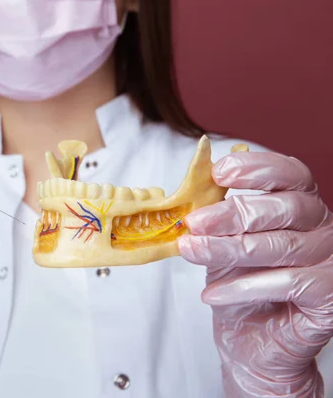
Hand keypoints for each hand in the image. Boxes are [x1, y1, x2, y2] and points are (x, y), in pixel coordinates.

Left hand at [178, 151, 332, 396]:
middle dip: (233, 212)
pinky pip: (287, 283)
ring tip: (190, 251)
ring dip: (227, 249)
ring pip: (281, 246)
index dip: (258, 168)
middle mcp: (322, 228)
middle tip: (194, 222)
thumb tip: (194, 186)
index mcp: (299, 206)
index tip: (219, 172)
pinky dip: (242, 287)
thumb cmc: (238, 284)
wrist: (249, 341)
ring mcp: (330, 262)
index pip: (291, 174)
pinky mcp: (329, 296)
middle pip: (286, 208)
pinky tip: (211, 294)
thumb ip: (215, 215)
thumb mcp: (220, 242)